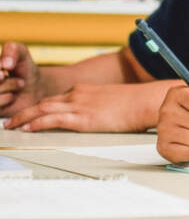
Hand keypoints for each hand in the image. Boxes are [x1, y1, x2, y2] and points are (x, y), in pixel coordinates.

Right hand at [0, 42, 47, 114]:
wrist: (34, 87)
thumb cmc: (23, 67)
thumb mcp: (20, 52)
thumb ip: (12, 50)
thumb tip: (6, 63)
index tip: (7, 66)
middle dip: (2, 78)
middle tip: (11, 75)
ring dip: (9, 86)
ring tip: (19, 83)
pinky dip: (7, 99)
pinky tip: (12, 96)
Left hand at [3, 83, 157, 132]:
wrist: (144, 101)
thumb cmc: (135, 103)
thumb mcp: (114, 101)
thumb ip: (101, 107)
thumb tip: (100, 117)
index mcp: (85, 90)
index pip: (56, 98)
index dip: (39, 107)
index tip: (30, 113)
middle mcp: (78, 94)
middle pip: (43, 101)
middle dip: (24, 111)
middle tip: (10, 120)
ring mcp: (79, 105)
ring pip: (42, 108)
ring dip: (23, 117)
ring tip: (10, 125)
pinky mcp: (82, 117)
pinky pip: (51, 119)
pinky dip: (36, 123)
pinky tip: (26, 129)